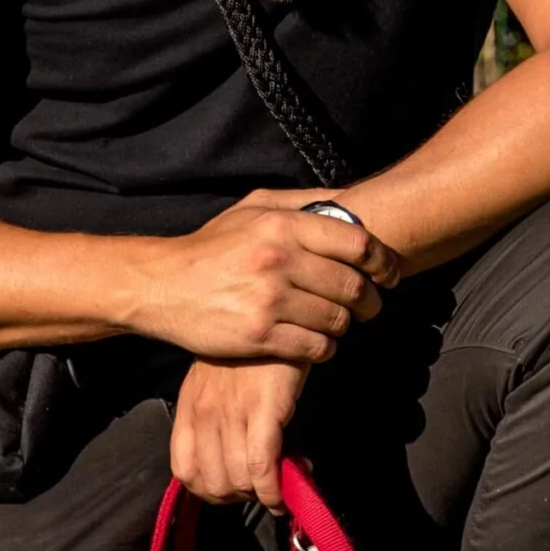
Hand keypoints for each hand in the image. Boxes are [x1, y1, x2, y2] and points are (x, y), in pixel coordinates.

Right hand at [129, 190, 400, 361]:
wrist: (159, 285)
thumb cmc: (212, 247)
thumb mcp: (252, 208)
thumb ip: (302, 202)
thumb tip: (351, 201)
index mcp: (282, 226)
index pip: (357, 243)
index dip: (383, 261)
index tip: (390, 273)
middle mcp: (279, 261)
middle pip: (353, 286)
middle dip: (370, 301)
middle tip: (371, 306)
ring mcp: (268, 300)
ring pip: (337, 320)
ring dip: (345, 325)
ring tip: (338, 323)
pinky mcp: (258, 336)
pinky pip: (314, 349)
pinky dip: (324, 349)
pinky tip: (317, 344)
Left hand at [170, 357, 307, 510]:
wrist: (273, 310)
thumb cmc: (250, 349)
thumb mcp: (217, 381)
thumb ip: (216, 416)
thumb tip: (233, 455)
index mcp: (190, 409)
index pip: (185, 471)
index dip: (210, 491)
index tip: (236, 488)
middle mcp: (205, 415)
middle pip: (212, 484)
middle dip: (240, 497)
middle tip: (264, 487)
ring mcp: (233, 413)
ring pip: (237, 481)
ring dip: (261, 495)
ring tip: (281, 482)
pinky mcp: (264, 410)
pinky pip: (262, 467)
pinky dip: (275, 489)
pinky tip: (289, 487)